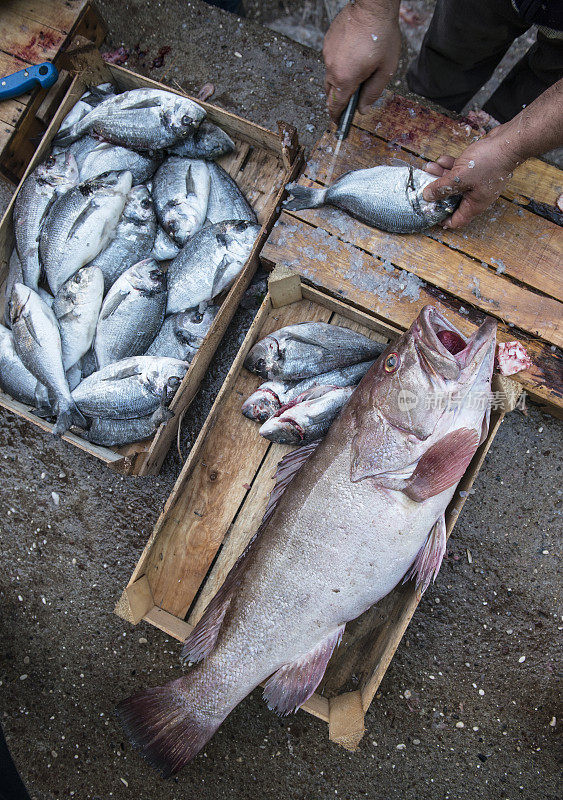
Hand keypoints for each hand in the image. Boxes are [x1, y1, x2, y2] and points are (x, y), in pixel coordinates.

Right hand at [323, 1, 400, 122]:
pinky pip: (331, 60)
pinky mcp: (327, 43)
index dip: (337, 117)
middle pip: (330, 93)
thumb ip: (373, 92)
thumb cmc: (382, 36)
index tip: (338, 123)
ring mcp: (327, 54)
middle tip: (350, 100)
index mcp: (345, 79)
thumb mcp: (385, 70)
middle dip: (338, 99)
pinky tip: (353, 55)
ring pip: (330, 76)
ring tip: (357, 71)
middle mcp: (332, 68)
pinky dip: (339, 63)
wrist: (372, 7)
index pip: (335, 106)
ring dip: (340, 80)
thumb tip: (362, 109)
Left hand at [422, 125, 522, 228]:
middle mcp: (476, 195)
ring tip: (429, 167)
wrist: (509, 141)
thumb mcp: (460, 177)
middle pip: (452, 199)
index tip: (430, 211)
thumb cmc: (489, 161)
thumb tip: (427, 196)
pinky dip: (450, 166)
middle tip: (425, 185)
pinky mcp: (477, 169)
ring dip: (441, 176)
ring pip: (454, 183)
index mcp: (475, 204)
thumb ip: (443, 188)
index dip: (442, 218)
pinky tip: (441, 160)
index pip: (457, 220)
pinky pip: (460, 172)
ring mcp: (477, 182)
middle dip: (437, 192)